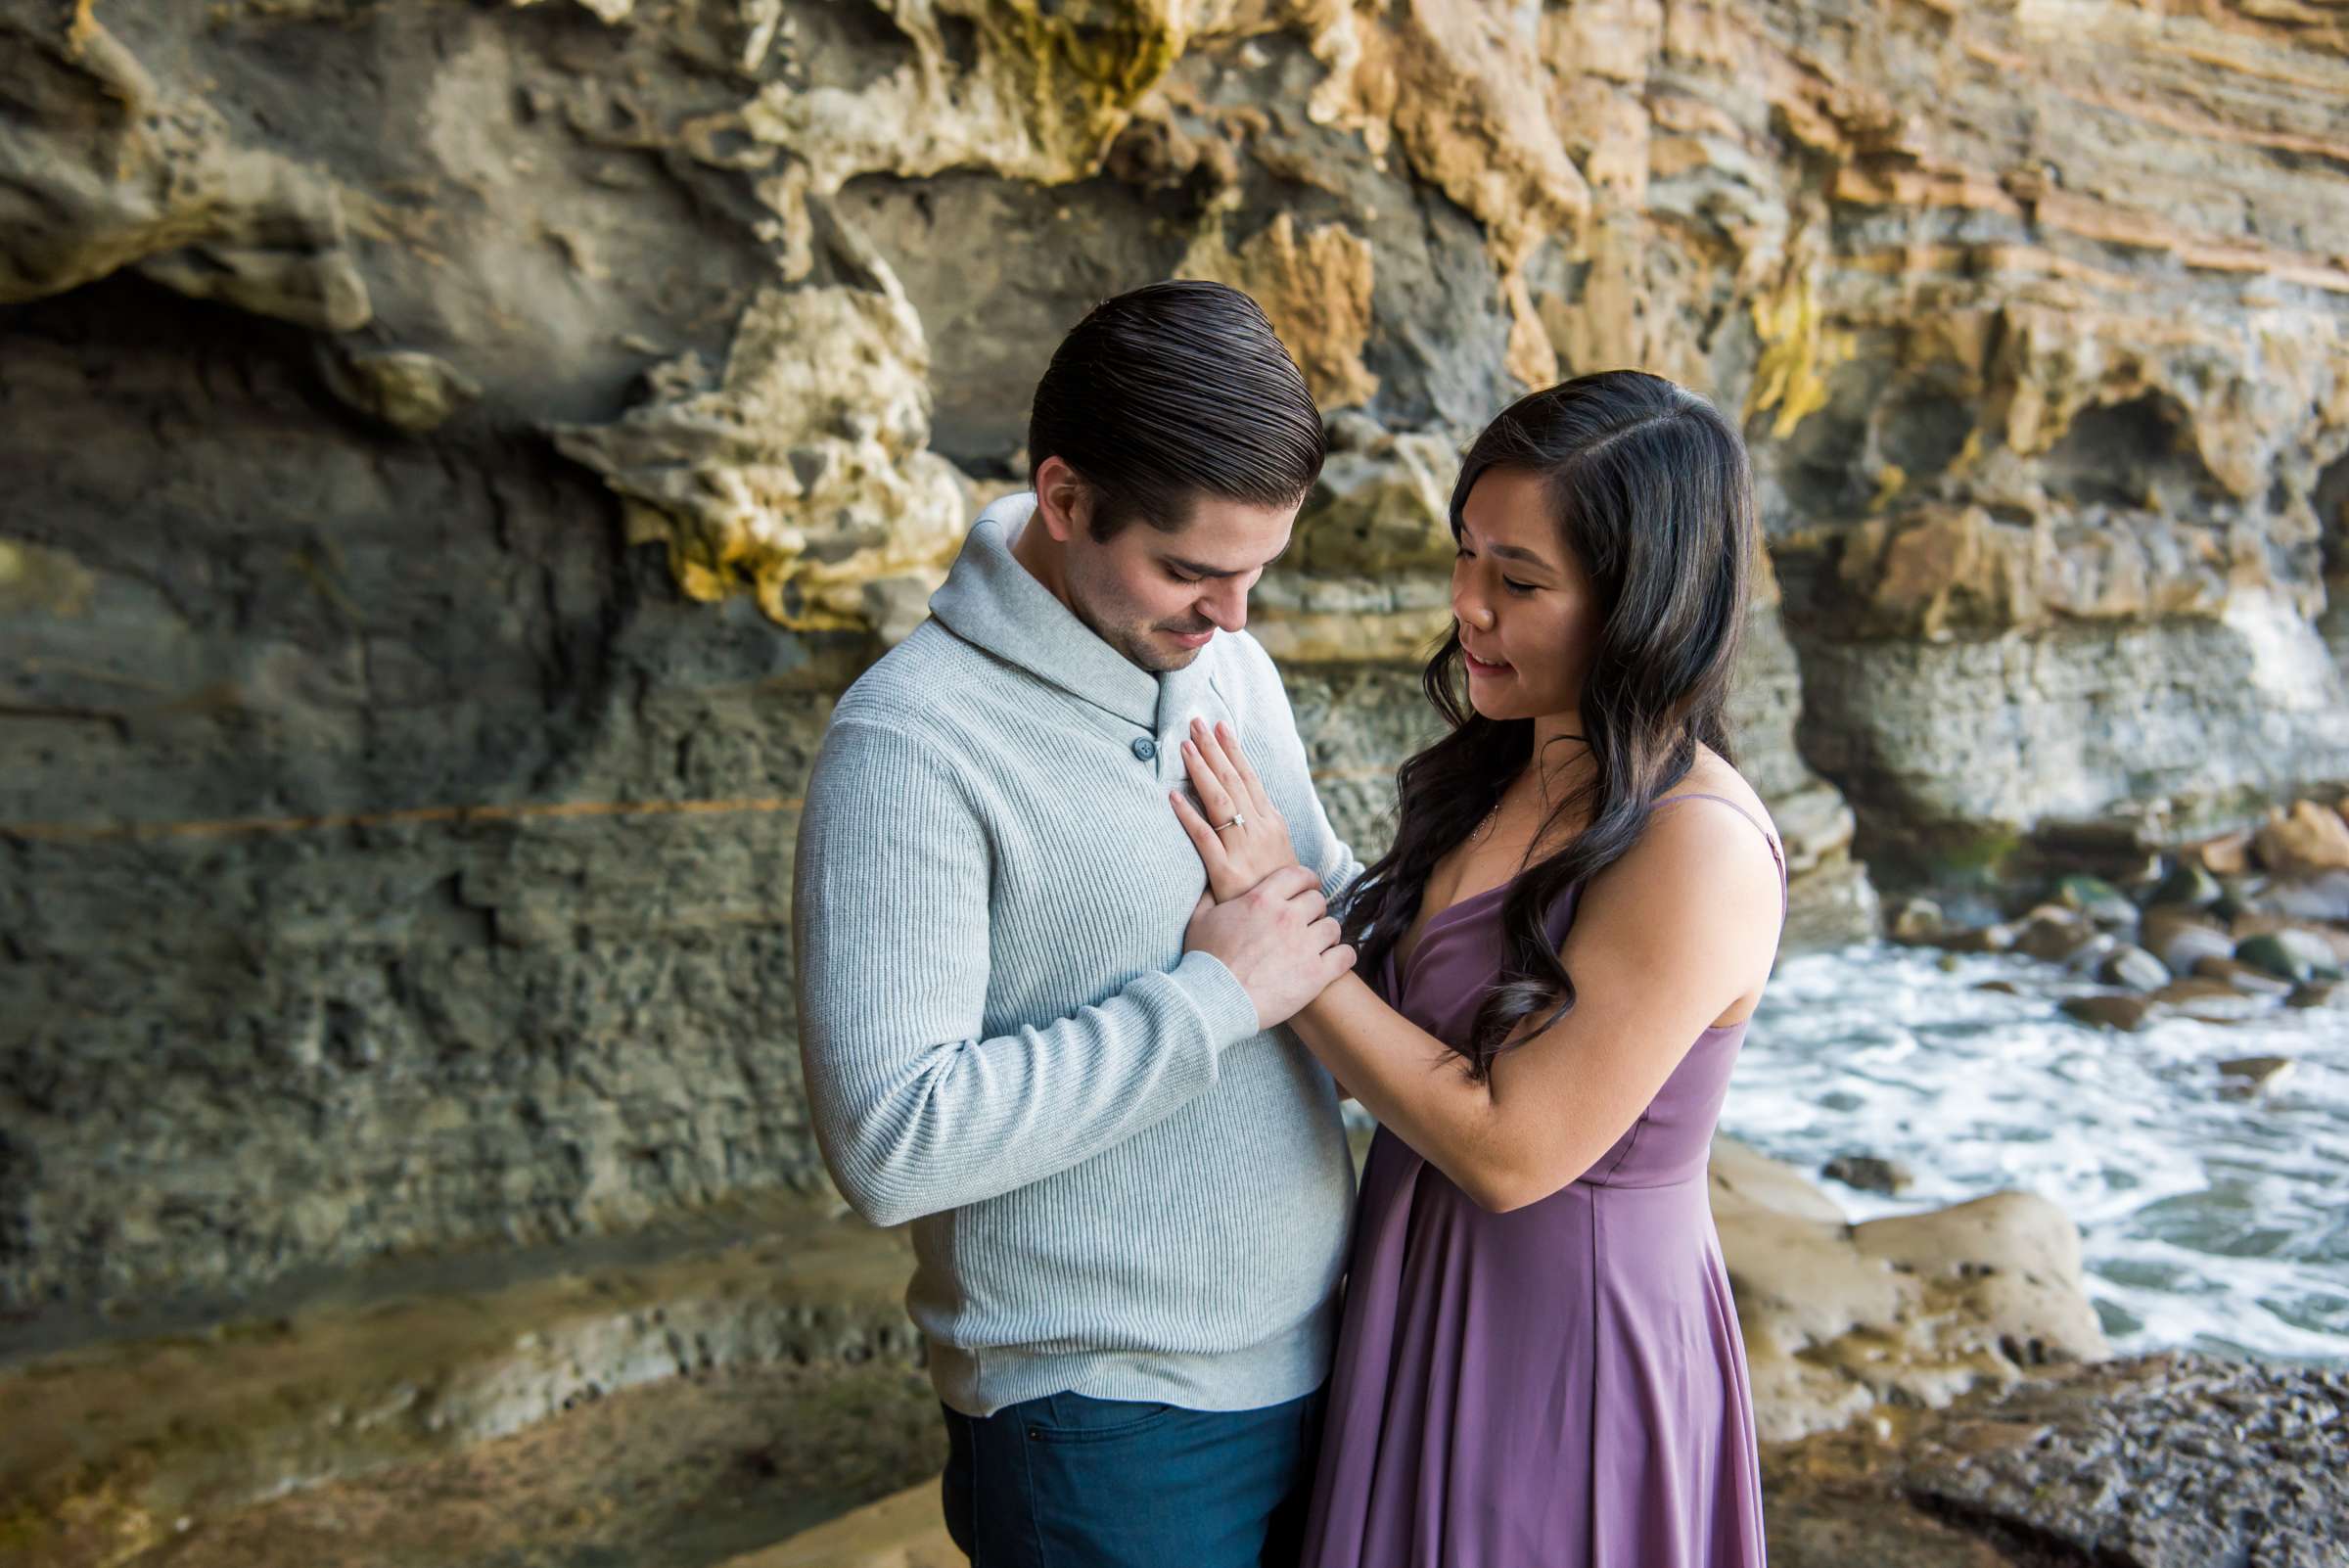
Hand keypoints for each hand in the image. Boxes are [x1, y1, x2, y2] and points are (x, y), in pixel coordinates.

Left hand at [1169, 717, 1297, 902]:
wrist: (1286, 921)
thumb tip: (1243, 800)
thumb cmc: (1277, 885)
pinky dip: (1187, 814)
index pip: (1249, 777)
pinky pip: (1203, 837)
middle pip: (1232, 780)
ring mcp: (1243, 849)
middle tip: (1195, 722)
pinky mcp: (1225, 871)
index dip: (1233, 750)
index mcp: (1272, 822)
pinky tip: (1172, 796)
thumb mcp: (1279, 849)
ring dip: (1200, 770)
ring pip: (1219, 801)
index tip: (1220, 726)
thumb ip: (1261, 824)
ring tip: (1184, 746)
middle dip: (1213, 749)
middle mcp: (1259, 829)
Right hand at [1184, 865, 1353, 1029]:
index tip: (1307, 889)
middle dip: (1314, 910)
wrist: (1214, 1000)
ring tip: (1319, 944)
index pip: (1298, 875)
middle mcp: (1287, 917)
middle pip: (1318, 901)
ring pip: (1333, 927)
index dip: (1306, 881)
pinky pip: (1345, 956)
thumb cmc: (1204, 962)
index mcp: (1262, 899)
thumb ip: (1208, 896)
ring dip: (1327, 934)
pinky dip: (1343, 957)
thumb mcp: (1199, 920)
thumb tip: (1212, 884)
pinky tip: (1335, 961)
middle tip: (1307, 923)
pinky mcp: (1316, 974)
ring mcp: (1304, 945)